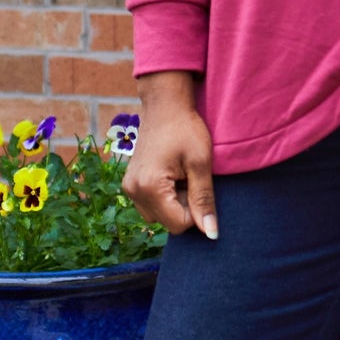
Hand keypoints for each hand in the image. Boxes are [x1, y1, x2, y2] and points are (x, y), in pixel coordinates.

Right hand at [122, 71, 217, 238]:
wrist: (165, 105)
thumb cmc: (186, 129)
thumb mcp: (201, 164)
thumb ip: (204, 200)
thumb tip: (211, 233)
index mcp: (150, 187)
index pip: (178, 225)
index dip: (195, 212)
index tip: (198, 186)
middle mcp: (133, 191)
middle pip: (167, 223)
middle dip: (183, 207)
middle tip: (189, 177)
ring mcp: (129, 188)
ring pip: (158, 216)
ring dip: (174, 203)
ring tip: (180, 175)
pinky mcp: (130, 183)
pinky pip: (150, 204)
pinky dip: (164, 197)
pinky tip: (171, 175)